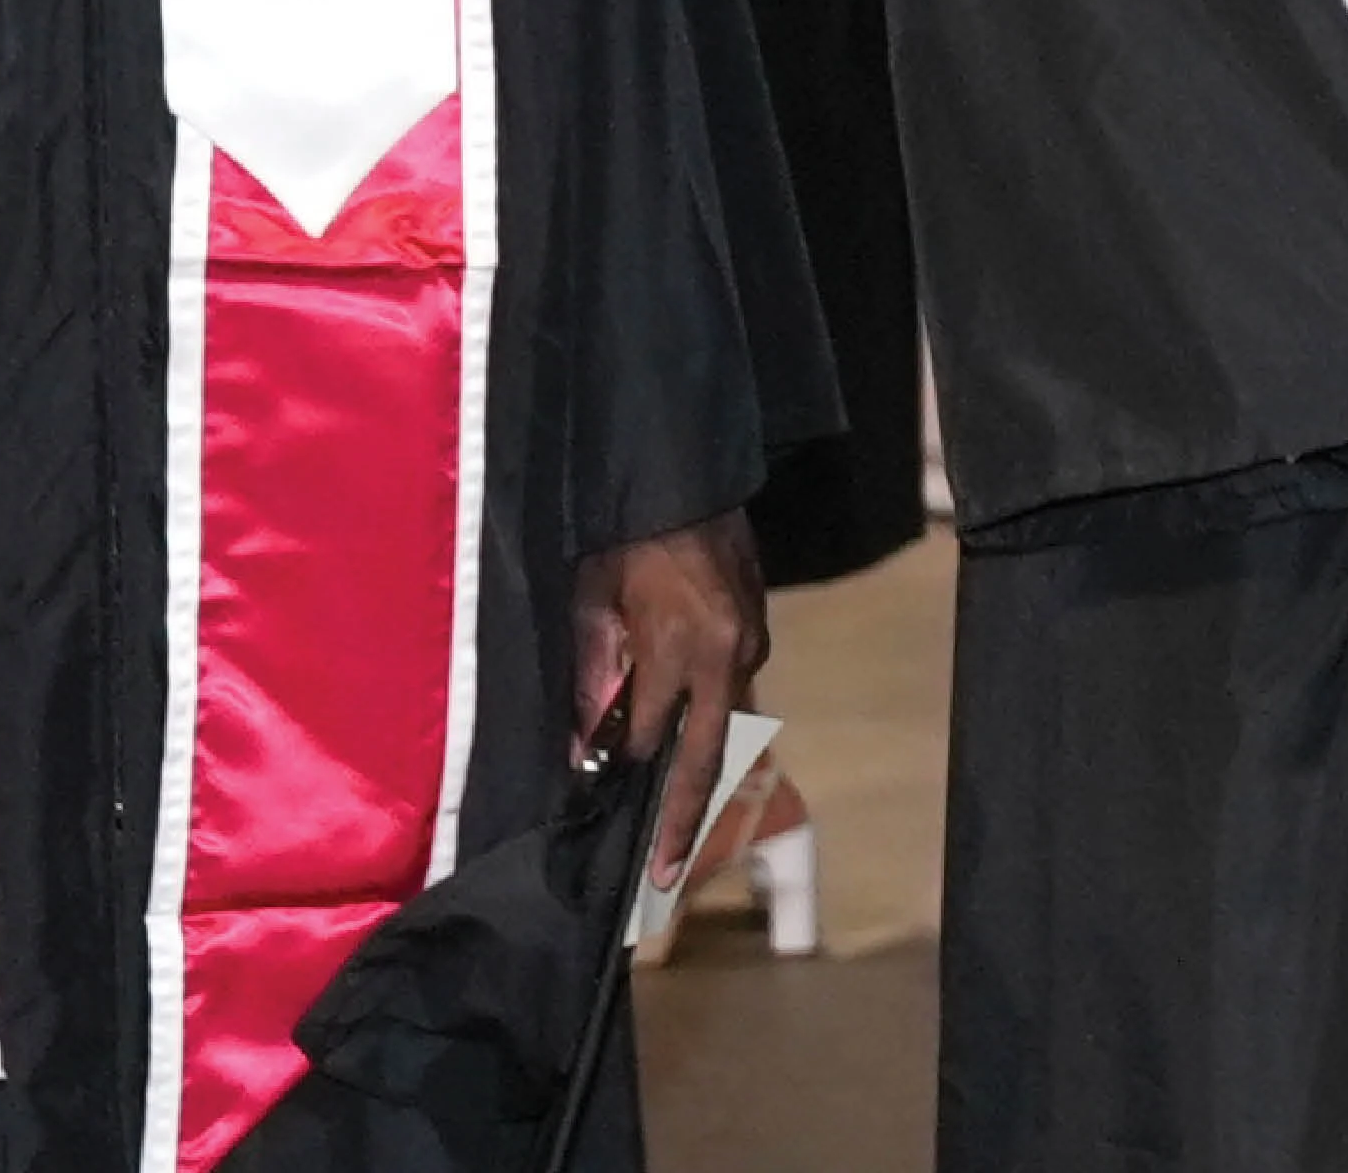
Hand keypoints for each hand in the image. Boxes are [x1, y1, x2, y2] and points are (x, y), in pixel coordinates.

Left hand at [572, 516, 773, 891]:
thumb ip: (592, 675)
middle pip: (707, 759)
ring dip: (706, 776)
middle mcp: (727, 658)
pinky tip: (694, 749)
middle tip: (669, 873)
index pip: (652, 739)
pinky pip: (736, 695)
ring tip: (685, 830)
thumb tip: (587, 748)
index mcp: (679, 649)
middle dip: (686, 821)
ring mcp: (751, 648)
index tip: (605, 806)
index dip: (624, 773)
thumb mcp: (590, 599)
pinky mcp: (760, 635)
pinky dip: (714, 727)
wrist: (685, 474)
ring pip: (729, 729)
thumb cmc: (624, 533)